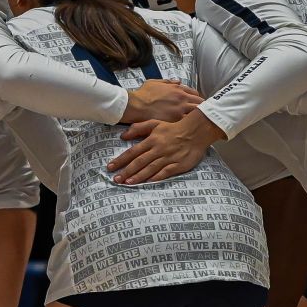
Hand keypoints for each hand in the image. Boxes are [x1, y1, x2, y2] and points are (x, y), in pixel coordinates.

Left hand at [107, 112, 224, 183]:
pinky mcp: (178, 165)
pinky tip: (147, 183)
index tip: (110, 167)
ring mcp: (168, 158)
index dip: (121, 160)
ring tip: (127, 183)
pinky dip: (156, 177)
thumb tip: (123, 136)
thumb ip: (139, 128)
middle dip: (126, 171)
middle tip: (115, 179)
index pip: (132, 152)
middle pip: (139, 162)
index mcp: (151, 140)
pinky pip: (165, 172)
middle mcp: (158, 149)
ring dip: (138, 176)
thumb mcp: (155, 123)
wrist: (196, 131)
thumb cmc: (173, 128)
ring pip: (150, 168)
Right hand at [117, 78, 203, 123]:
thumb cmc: (143, 93)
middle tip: (200, 115)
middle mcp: (182, 100)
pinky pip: (188, 124)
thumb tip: (178, 81)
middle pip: (200, 104)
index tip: (196, 104)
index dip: (197, 100)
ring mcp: (180, 111)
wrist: (136, 105)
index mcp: (178, 90)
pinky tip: (190, 129)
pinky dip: (189, 126)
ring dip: (197, 118)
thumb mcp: (155, 82)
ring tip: (197, 123)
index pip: (196, 94)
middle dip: (202, 109)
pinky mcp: (175, 121)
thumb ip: (168, 82)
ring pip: (197, 114)